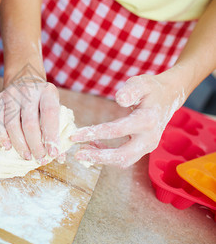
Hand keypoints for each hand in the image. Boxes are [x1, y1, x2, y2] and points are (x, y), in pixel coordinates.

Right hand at [0, 69, 60, 163]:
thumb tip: (60, 157)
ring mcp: (10, 95)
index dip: (51, 135)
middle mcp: (28, 91)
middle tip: (39, 158)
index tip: (53, 153)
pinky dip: (2, 136)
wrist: (24, 78)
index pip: (49, 114)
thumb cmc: (42, 100)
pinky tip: (8, 147)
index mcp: (47, 91)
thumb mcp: (54, 107)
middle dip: (34, 144)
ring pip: (12, 124)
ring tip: (26, 156)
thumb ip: (58, 129)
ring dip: (19, 144)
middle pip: (29, 122)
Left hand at [71, 73, 185, 167]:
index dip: (94, 133)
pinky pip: (124, 158)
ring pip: (123, 161)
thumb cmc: (151, 89)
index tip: (74, 135)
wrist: (169, 97)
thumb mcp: (141, 83)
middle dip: (98, 157)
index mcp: (147, 120)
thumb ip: (130, 90)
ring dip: (101, 159)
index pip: (116, 131)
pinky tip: (93, 146)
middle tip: (77, 154)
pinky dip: (107, 156)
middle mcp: (149, 138)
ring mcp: (148, 146)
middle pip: (122, 155)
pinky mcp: (143, 149)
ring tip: (82, 150)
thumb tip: (119, 99)